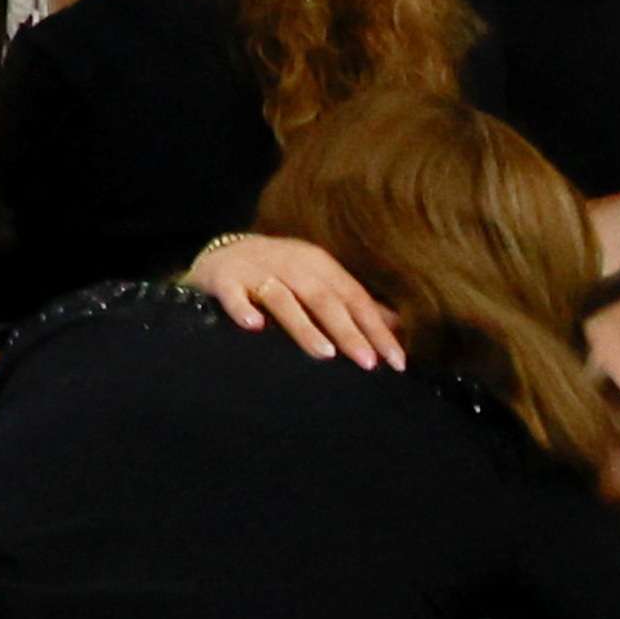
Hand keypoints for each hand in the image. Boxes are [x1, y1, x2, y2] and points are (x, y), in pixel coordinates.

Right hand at [192, 231, 407, 364]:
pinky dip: (243, 308)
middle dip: (347, 331)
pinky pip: (233, 295)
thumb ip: (354, 305)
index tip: (397, 361)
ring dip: (304, 326)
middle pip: (323, 299)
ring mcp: (255, 270)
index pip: (354, 298)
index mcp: (318, 265)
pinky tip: (254, 326)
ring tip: (325, 353)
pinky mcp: (224, 279)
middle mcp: (290, 264)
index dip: (376, 328)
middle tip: (368, 362)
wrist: (221, 255)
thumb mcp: (318, 282)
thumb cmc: (279, 275)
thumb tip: (398, 327)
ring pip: (283, 298)